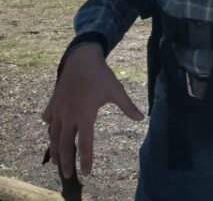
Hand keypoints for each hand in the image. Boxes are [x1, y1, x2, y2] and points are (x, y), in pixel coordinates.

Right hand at [41, 43, 143, 177]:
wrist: (81, 59)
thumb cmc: (100, 75)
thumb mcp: (116, 90)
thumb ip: (128, 106)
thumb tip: (141, 118)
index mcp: (85, 115)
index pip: (85, 143)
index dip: (86, 159)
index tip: (87, 172)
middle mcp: (69, 115)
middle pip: (64, 144)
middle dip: (65, 162)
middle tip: (68, 175)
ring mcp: (59, 109)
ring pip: (53, 135)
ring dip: (54, 150)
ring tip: (56, 162)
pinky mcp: (53, 102)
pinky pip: (48, 119)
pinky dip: (49, 127)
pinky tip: (51, 131)